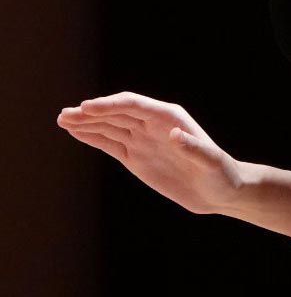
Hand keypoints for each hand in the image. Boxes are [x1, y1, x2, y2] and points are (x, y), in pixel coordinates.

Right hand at [56, 91, 245, 215]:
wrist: (220, 191)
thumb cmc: (221, 174)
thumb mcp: (211, 163)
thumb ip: (193, 148)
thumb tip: (174, 134)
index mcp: (169, 117)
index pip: (134, 106)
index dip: (110, 105)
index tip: (86, 107)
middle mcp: (153, 124)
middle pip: (117, 113)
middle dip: (92, 113)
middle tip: (65, 114)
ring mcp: (143, 140)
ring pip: (110, 126)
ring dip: (87, 123)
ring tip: (63, 119)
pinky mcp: (136, 157)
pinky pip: (111, 143)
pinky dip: (93, 137)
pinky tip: (77, 132)